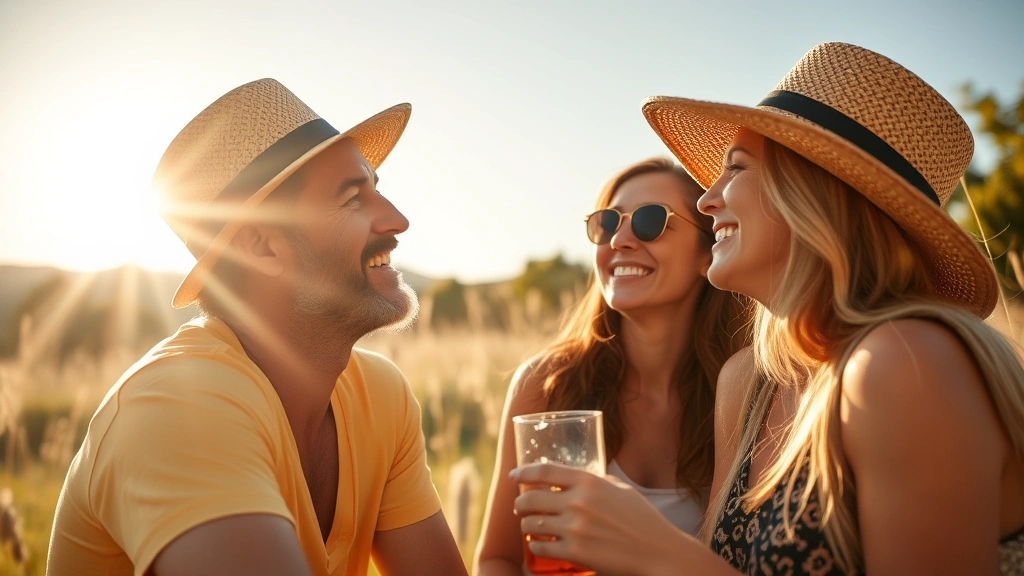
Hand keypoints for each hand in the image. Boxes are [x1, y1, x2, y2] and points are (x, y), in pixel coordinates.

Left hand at [511, 463, 691, 575]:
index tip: (513, 476)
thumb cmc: (641, 518)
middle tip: (520, 508)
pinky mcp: (575, 553)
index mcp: (589, 482)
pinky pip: (540, 547)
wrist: (657, 551)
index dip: (523, 472)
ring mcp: (575, 528)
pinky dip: (535, 545)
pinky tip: (539, 544)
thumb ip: (596, 482)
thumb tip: (575, 478)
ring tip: (529, 526)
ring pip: (531, 524)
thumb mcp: (620, 489)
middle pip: (531, 498)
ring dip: (526, 525)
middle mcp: (578, 502)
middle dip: (520, 503)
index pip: (544, 471)